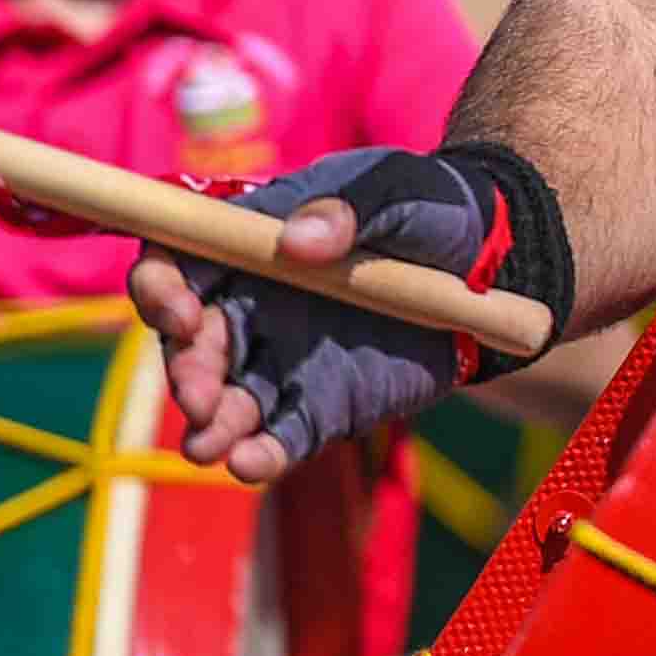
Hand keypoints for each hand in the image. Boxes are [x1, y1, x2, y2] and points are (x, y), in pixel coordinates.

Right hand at [137, 146, 491, 484]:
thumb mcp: (401, 192)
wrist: (493, 267)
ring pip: (226, 401)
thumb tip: (296, 242)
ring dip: (211, 424)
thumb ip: (351, 208)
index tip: (180, 311)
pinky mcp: (319, 406)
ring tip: (211, 445)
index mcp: (249, 244)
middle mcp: (249, 308)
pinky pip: (280, 436)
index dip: (161, 287)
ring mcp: (280, 362)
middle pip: (190, 344)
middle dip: (187, 370)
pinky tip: (252, 464)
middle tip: (200, 395)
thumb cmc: (432, 211)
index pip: (176, 264)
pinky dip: (261, 454)